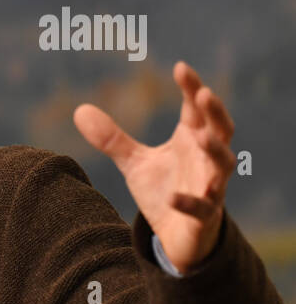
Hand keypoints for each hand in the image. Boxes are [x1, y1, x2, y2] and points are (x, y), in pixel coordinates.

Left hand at [74, 60, 234, 272]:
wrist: (177, 236)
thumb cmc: (165, 190)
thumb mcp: (134, 163)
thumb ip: (112, 138)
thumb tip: (80, 109)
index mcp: (191, 140)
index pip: (196, 109)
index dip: (191, 88)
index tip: (180, 67)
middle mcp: (206, 159)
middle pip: (222, 130)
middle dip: (215, 111)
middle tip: (205, 93)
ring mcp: (210, 187)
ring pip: (223, 165)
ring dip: (215, 150)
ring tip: (201, 136)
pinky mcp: (204, 216)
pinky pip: (202, 208)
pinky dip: (189, 201)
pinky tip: (173, 197)